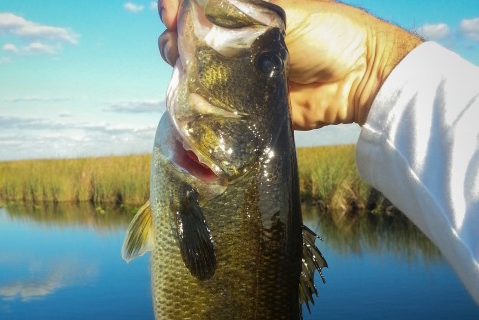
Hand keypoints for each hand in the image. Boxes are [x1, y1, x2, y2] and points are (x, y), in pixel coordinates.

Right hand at [156, 0, 420, 129]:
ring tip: (181, 61)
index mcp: (242, 11)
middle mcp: (233, 40)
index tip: (171, 11)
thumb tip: (198, 4)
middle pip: (187, 34)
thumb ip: (240, 7)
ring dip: (178, 61)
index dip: (176, 6)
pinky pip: (209, 103)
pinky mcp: (240, 104)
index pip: (198, 6)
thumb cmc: (323, 31)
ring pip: (191, 67)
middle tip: (176, 34)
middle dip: (173, 32)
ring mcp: (234, 73)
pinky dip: (193, 99)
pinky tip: (187, 91)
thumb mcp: (281, 9)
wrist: (352, 79)